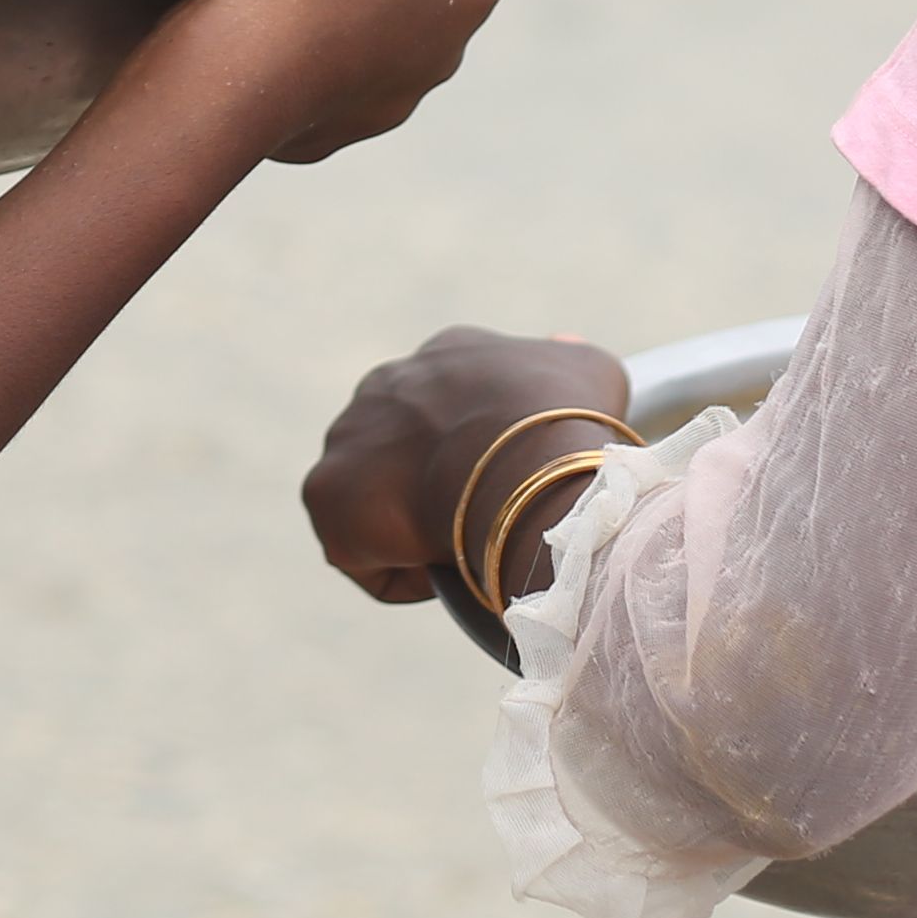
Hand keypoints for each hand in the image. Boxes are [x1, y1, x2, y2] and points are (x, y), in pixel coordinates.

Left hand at [303, 326, 634, 605]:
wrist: (522, 466)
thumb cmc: (563, 424)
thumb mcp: (589, 371)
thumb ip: (567, 359)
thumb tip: (561, 346)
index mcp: (445, 354)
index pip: (452, 406)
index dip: (481, 450)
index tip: (506, 478)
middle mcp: (385, 383)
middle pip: (407, 452)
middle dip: (437, 485)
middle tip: (484, 518)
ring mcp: (349, 435)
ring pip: (380, 503)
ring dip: (415, 528)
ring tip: (465, 546)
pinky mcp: (327, 493)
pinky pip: (363, 552)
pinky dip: (402, 571)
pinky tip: (445, 567)